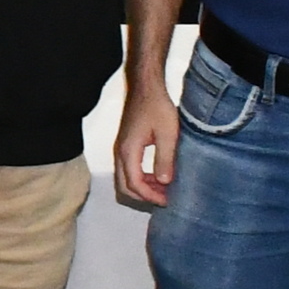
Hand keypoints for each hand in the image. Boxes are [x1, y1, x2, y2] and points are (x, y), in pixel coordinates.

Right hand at [114, 79, 181, 209]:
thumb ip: (165, 158)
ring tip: (164, 189)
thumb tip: (164, 182)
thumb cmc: (157, 107)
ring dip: (142, 188)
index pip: (134, 183)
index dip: (150, 196)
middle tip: (165, 198)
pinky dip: (141, 178)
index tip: (168, 200)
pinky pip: (128, 170)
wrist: (146, 88)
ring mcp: (120, 149)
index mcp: (128, 151)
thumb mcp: (167, 133)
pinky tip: (158, 175)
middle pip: (124, 186)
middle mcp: (120, 152)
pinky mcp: (125, 145)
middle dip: (144, 196)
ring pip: (125, 179)